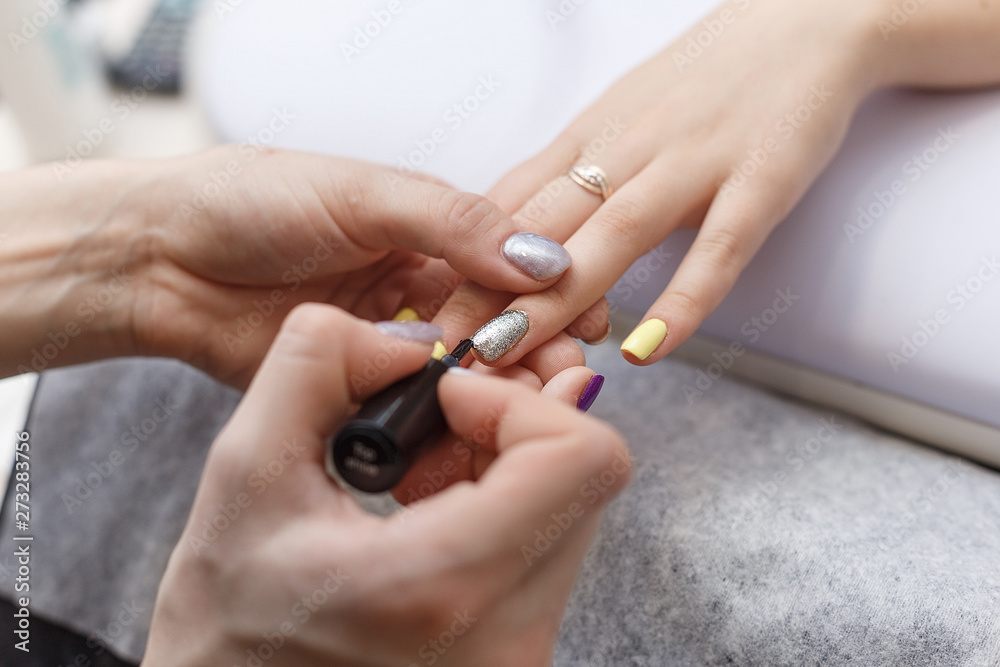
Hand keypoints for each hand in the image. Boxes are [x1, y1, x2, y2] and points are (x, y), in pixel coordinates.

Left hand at [0, 148, 575, 385]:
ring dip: (493, 381)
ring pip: (460, 363)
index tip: (587, 314)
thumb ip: (452, 223)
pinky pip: (410, 399)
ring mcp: (387, 334)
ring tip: (518, 400)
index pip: (509, 257)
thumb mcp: (361, 194)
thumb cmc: (249, 202)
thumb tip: (541, 256)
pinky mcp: (355, 381)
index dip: (550, 286)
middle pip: (496, 317)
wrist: (159, 258)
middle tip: (560, 372)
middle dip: (532, 342)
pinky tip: (459, 418)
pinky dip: (439, 408)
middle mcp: (415, 281)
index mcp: (425, 226)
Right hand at [143, 305, 629, 666]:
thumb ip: (320, 360)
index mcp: (441, 584)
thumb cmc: (228, 619)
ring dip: (509, 464)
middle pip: (586, 478)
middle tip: (434, 425)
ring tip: (420, 476)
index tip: (450, 395)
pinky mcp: (521, 658)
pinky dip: (507, 507)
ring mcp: (522, 657)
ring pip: (574, 511)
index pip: (580, 459)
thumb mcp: (244, 469)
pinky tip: (433, 511)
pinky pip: (554, 551)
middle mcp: (507, 636)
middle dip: (514, 423)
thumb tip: (416, 335)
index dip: (522, 400)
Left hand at [431, 0, 999, 366]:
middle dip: (486, 290)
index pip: (509, 206)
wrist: (806, 18)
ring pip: (615, 235)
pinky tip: (651, 347)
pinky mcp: (761, 180)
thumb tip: (504, 230)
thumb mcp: (617, 115)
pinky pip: (720, 246)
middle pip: (545, 226)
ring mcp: (695, 163)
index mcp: (589, 136)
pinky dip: (685, 297)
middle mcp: (629, 149)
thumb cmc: (704, 79)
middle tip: (443, 349)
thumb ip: (565, 173)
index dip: (460, 262)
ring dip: (559, 297)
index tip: (422, 315)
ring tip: (512, 353)